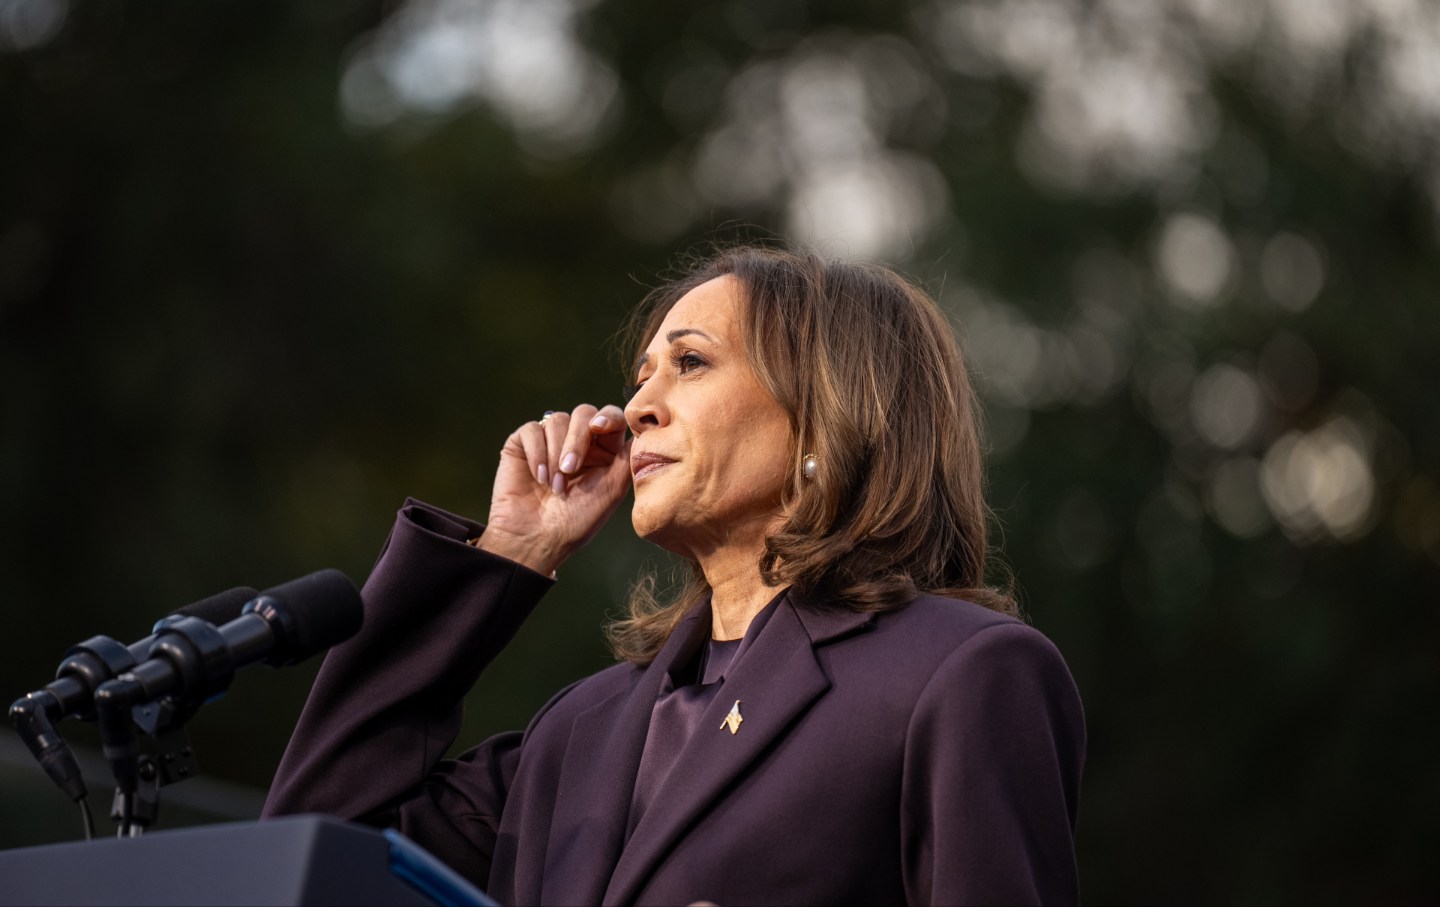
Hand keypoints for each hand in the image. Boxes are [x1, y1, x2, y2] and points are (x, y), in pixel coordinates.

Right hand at [478, 404, 631, 574]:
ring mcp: (549, 441)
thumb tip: (644, 431)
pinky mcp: (523, 444)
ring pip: (556, 419)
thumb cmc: (576, 521)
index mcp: (604, 451)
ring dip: (555, 453)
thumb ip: (627, 458)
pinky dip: (536, 453)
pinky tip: (539, 477)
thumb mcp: (611, 490)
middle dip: (577, 439)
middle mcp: (578, 442)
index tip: (599, 428)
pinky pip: (531, 430)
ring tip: (554, 487)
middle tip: (570, 469)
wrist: (536, 539)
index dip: (607, 416)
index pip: (611, 417)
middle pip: (584, 413)